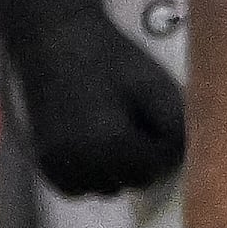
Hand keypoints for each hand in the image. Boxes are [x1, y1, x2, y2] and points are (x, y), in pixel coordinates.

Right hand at [0, 0, 187, 195]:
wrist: (53, 39)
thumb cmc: (109, 58)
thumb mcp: (154, 86)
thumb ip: (174, 127)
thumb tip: (183, 159)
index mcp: (112, 145)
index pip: (158, 167)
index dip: (165, 144)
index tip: (160, 120)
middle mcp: (81, 164)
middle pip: (134, 181)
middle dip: (143, 158)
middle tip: (136, 120)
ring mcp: (57, 166)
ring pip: (106, 188)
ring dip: (117, 169)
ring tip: (114, 128)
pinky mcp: (43, 163)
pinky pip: (78, 187)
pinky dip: (91, 173)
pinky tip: (95, 143)